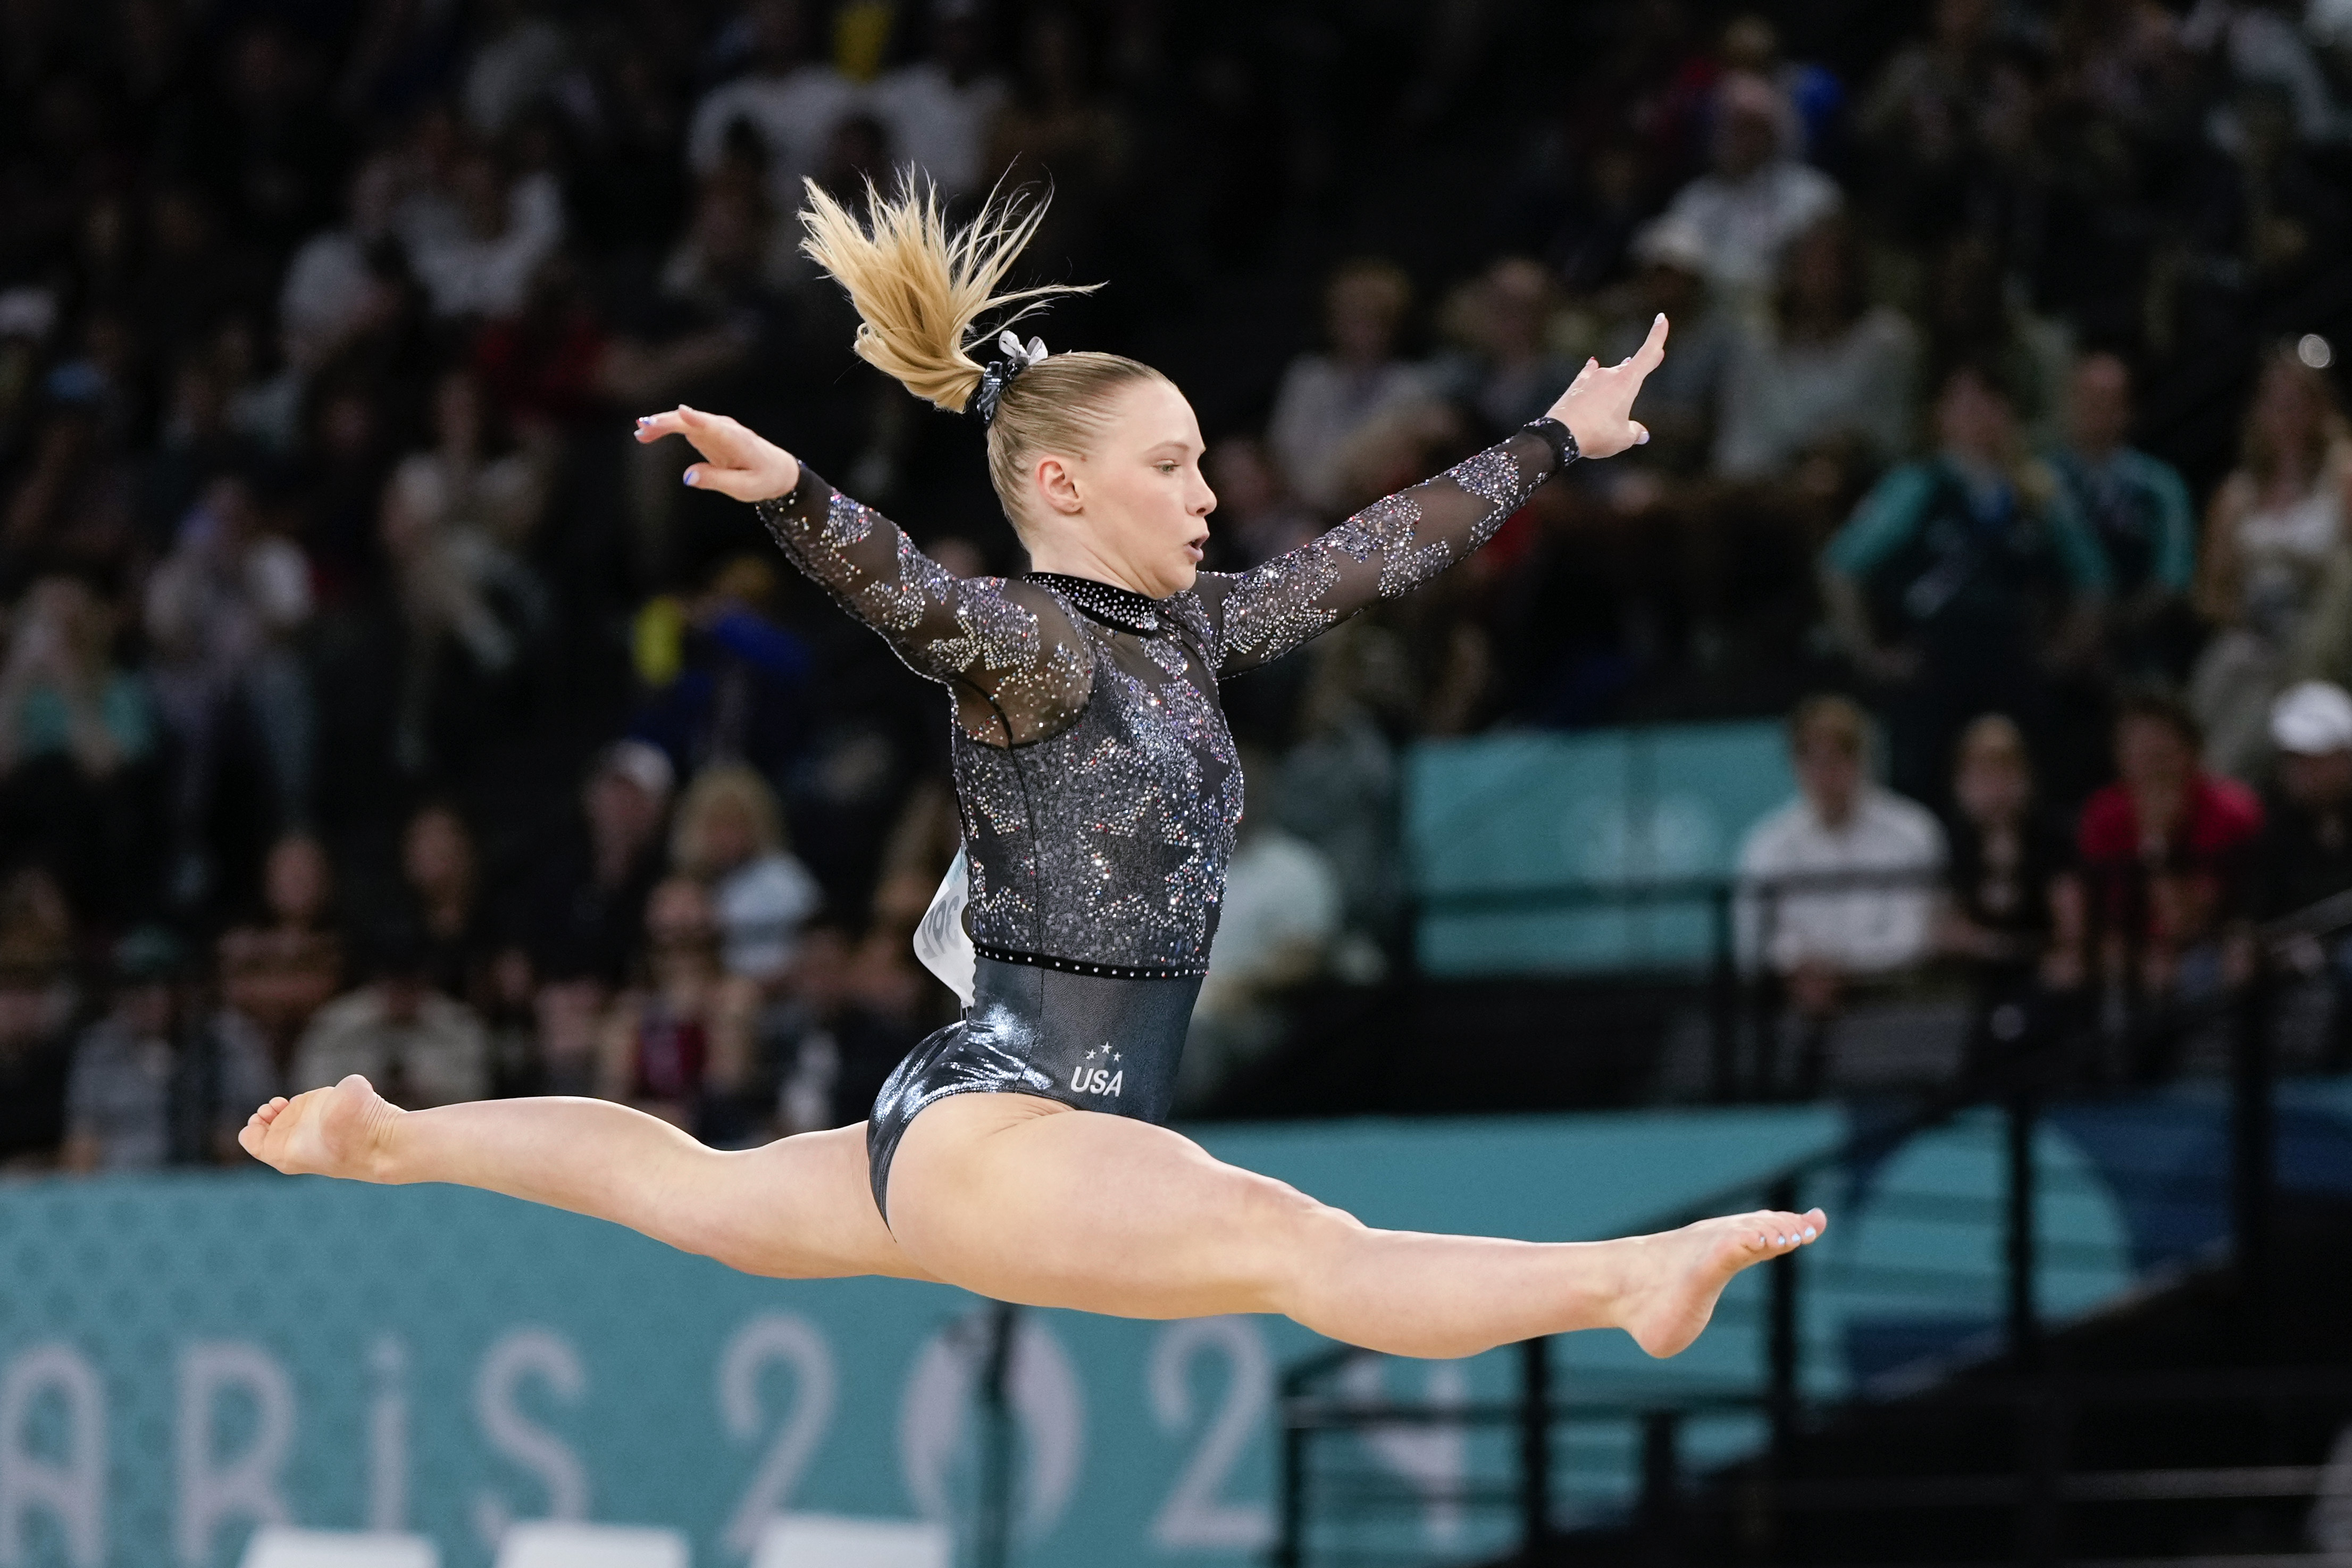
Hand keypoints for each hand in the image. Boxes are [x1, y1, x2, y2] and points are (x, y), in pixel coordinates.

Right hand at [634, 405, 799, 500]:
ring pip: (684, 421)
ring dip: (661, 424)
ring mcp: (714, 427)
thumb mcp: (744, 488)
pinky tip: (645, 433)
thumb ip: (717, 481)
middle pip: (693, 421)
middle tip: (644, 428)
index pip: (716, 427)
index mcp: (738, 441)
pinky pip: (682, 426)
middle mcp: (725, 428)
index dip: (697, 419)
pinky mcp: (706, 431)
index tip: (681, 412)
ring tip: (640, 433)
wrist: (776, 469)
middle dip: (669, 423)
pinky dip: (664, 428)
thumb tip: (688, 477)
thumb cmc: (762, 479)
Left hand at [1546, 314, 1668, 460]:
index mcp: (1627, 382)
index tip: (1662, 318)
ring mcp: (1591, 379)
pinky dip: (1593, 371)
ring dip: (1618, 376)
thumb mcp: (1622, 438)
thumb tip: (1642, 434)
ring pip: (1610, 374)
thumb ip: (1634, 432)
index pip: (1647, 354)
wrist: (1560, 435)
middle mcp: (1609, 375)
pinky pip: (1589, 374)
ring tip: (1626, 368)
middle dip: (1642, 365)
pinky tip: (1593, 364)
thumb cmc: (1597, 434)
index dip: (1657, 336)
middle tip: (1656, 355)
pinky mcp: (1576, 386)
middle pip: (1630, 368)